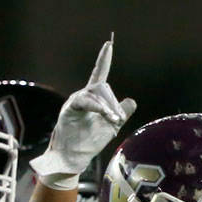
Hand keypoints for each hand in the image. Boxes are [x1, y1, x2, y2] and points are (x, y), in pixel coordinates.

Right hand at [29, 37, 135, 188]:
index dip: (104, 60)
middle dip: (113, 104)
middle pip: (103, 88)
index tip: (108, 44)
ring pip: (96, 94)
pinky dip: (98, 107)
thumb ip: (121, 112)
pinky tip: (105, 114)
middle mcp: (83, 96)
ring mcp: (75, 101)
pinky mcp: (69, 109)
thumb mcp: (111, 126)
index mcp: (92, 99)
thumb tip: (131, 100)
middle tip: (117, 119)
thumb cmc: (89, 142)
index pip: (100, 75)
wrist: (73, 158)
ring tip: (113, 120)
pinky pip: (85, 102)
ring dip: (108, 107)